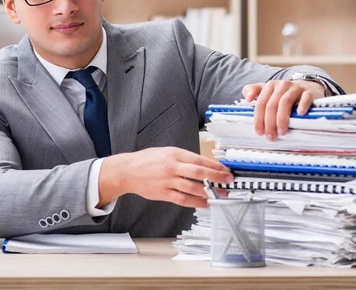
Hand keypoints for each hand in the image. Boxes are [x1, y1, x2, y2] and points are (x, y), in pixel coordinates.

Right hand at [99, 147, 233, 208]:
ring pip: (192, 188)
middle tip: (228, 180)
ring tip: (219, 194)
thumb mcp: (166, 151)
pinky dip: (196, 202)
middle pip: (199, 173)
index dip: (215, 165)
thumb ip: (183, 158)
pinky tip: (204, 203)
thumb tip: (203, 164)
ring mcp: (168, 181)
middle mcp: (172, 167)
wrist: (128, 171)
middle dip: (216, 177)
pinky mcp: (163, 194)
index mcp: (174, 154)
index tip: (225, 169)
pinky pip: (182, 199)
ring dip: (208, 192)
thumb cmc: (147, 160)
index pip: (199, 159)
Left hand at [242, 79, 324, 139]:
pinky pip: (305, 98)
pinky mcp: (308, 92)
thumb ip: (252, 90)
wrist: (305, 87)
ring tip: (282, 132)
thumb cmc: (282, 94)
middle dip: (270, 123)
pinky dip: (302, 105)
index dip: (259, 119)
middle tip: (271, 136)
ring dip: (282, 119)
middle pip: (272, 105)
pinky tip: (300, 114)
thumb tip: (247, 98)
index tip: (260, 132)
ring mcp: (295, 88)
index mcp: (270, 86)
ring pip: (285, 102)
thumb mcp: (266, 91)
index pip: (261, 103)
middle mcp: (282, 85)